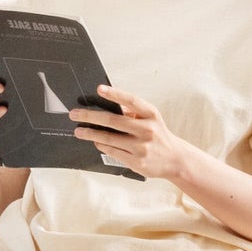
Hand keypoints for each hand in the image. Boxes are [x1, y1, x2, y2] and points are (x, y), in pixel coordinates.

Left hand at [67, 85, 190, 181]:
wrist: (175, 159)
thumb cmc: (158, 136)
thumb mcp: (151, 119)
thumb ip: (133, 112)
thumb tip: (108, 106)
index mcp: (151, 114)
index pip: (131, 100)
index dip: (115, 94)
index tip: (99, 89)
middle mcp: (147, 130)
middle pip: (113, 121)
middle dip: (90, 117)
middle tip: (75, 114)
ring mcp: (141, 147)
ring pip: (109, 138)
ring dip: (90, 134)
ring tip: (79, 131)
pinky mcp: (136, 161)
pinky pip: (112, 151)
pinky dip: (101, 145)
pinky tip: (95, 141)